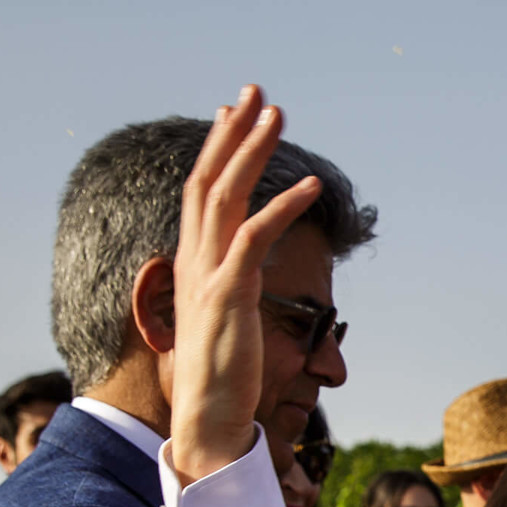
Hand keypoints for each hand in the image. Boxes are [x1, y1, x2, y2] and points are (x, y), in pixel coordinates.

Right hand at [168, 87, 322, 483]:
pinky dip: (283, 206)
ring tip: (280, 114)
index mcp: (194, 260)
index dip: (218, 148)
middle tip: (256, 90)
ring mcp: (207, 273)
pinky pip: (256, 237)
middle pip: (209, 178)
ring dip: (254, 151)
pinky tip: (311, 186)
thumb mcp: (228, 316)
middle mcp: (194, 258)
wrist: (207, 415)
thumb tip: (244, 274)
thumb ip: (233, 286)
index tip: (234, 111)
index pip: (203, 191)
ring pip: (226, 195)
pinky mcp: (229, 293)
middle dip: (233, 131)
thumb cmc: (223, 373)